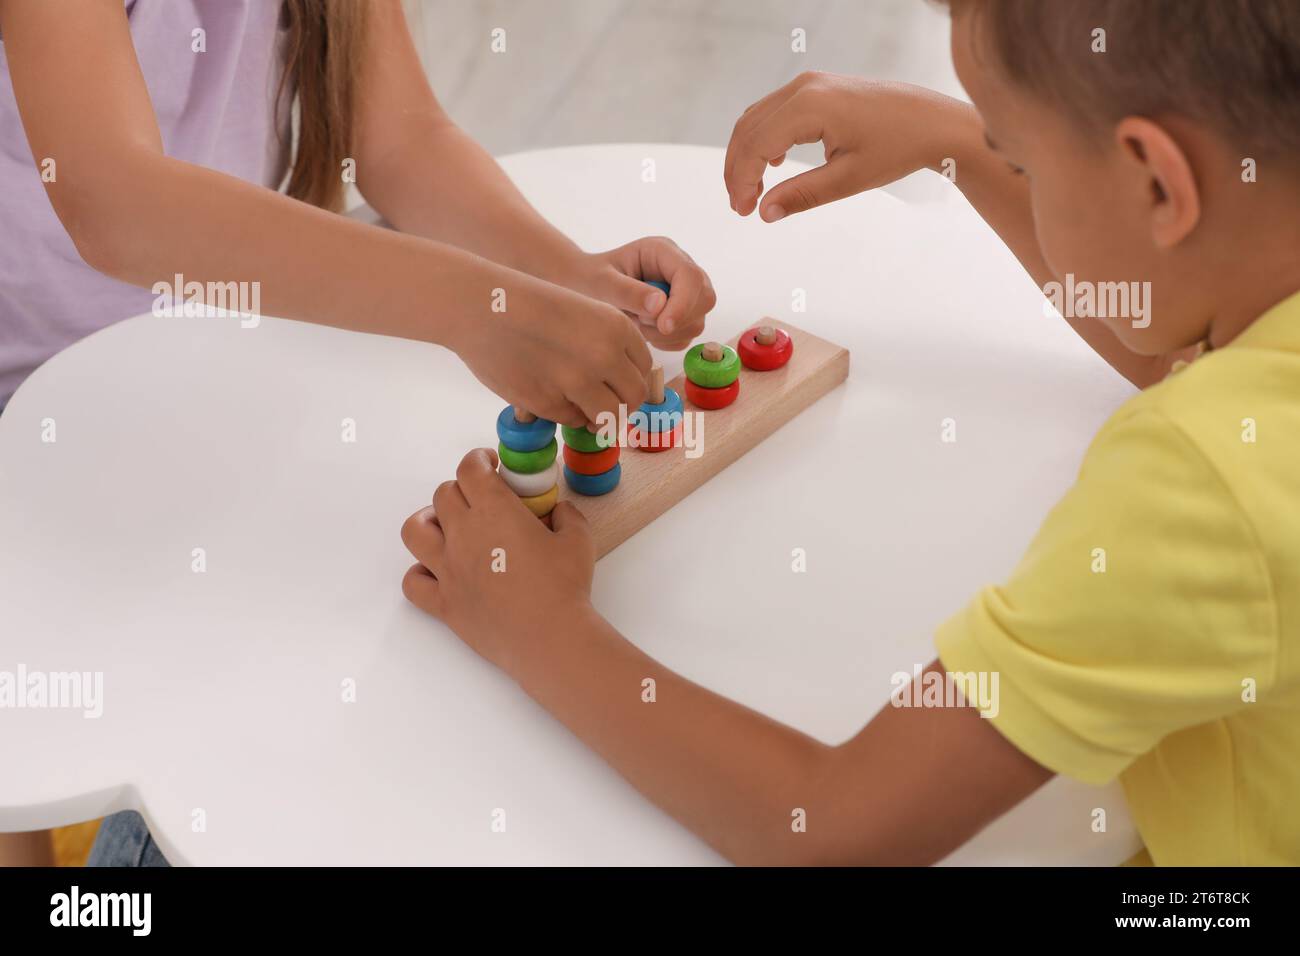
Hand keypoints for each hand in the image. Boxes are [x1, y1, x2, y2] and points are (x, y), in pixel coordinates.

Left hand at [400, 448, 596, 676]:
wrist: (550, 637)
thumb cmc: (565, 586)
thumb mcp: (579, 539)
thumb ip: (566, 515)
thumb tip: (558, 510)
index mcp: (494, 510)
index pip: (470, 468)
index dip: (478, 460)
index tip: (490, 464)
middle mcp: (463, 534)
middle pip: (443, 494)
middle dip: (462, 489)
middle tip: (480, 500)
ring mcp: (448, 569)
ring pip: (415, 531)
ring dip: (427, 521)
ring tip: (446, 527)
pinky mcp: (444, 602)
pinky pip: (413, 582)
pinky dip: (420, 572)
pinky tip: (439, 571)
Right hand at [449, 276, 650, 428]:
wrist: (481, 306)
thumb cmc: (530, 306)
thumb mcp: (584, 311)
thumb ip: (609, 344)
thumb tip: (623, 386)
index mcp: (617, 327)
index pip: (644, 368)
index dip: (630, 379)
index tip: (617, 383)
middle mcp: (604, 355)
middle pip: (634, 397)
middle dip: (622, 405)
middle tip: (605, 403)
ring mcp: (577, 381)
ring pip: (609, 418)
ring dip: (599, 419)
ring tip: (584, 411)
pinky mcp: (549, 402)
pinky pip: (572, 420)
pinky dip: (567, 415)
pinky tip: (552, 397)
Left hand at [570, 237, 715, 350]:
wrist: (585, 289)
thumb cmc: (590, 280)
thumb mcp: (602, 283)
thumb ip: (627, 292)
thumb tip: (660, 305)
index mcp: (663, 252)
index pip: (690, 276)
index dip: (683, 303)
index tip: (663, 325)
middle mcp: (679, 270)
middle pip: (704, 298)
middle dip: (677, 320)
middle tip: (641, 323)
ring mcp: (684, 293)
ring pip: (697, 321)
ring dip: (667, 333)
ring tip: (636, 324)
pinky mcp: (682, 314)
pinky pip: (686, 336)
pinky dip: (666, 342)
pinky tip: (644, 332)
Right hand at [725, 72, 959, 220]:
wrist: (930, 121)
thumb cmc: (897, 147)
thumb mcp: (848, 179)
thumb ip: (802, 195)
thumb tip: (764, 213)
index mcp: (809, 106)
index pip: (755, 144)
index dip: (741, 181)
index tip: (743, 211)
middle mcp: (803, 87)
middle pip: (747, 129)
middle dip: (738, 170)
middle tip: (741, 207)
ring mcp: (807, 84)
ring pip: (755, 119)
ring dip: (746, 155)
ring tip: (752, 193)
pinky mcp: (814, 88)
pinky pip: (773, 113)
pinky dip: (762, 140)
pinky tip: (771, 167)